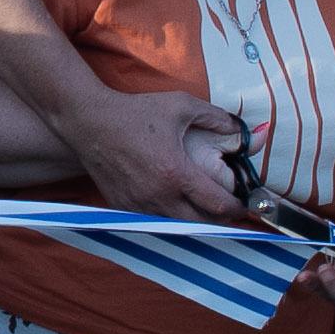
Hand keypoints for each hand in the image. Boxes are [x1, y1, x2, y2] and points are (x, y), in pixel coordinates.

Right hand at [58, 86, 253, 226]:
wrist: (90, 122)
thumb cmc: (136, 112)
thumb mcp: (181, 106)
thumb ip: (215, 117)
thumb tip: (241, 129)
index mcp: (176, 172)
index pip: (217, 204)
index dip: (236, 208)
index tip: (244, 204)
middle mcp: (159, 195)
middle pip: (201, 224)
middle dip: (219, 220)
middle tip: (228, 211)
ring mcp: (139, 205)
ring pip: (177, 227)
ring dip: (194, 222)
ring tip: (204, 210)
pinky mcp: (124, 208)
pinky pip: (153, 222)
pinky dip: (168, 219)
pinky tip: (175, 206)